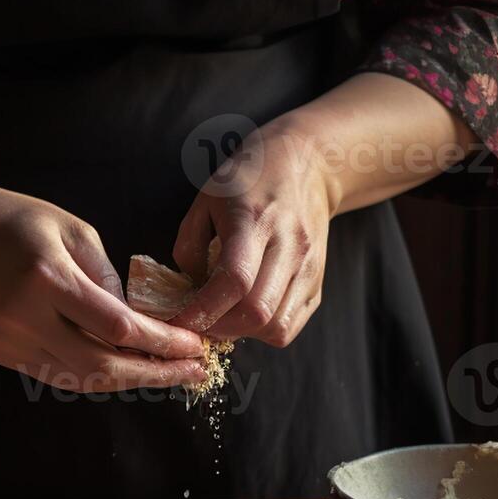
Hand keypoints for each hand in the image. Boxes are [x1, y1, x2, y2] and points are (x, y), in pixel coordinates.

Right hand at [0, 183, 206, 392]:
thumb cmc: (17, 222)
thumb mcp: (74, 231)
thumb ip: (108, 279)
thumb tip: (140, 323)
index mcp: (48, 278)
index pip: (118, 327)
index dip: (162, 343)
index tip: (194, 345)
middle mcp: (24, 316)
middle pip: (102, 366)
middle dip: (154, 373)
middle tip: (193, 372)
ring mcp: (8, 341)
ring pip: (80, 378)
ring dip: (128, 379)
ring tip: (166, 373)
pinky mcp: (0, 353)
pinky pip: (57, 374)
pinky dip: (94, 374)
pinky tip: (124, 367)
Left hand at [170, 127, 335, 346]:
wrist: (308, 165)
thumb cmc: (248, 179)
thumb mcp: (205, 198)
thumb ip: (189, 244)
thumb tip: (187, 292)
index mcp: (254, 221)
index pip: (234, 280)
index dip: (204, 310)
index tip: (179, 320)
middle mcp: (289, 246)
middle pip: (257, 312)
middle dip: (220, 328)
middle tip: (198, 322)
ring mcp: (309, 267)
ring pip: (276, 327)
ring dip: (243, 333)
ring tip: (223, 317)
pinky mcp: (318, 283)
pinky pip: (290, 326)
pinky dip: (263, 331)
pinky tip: (246, 313)